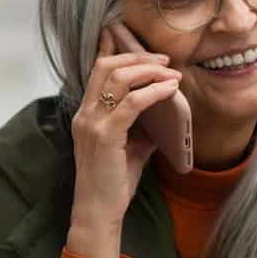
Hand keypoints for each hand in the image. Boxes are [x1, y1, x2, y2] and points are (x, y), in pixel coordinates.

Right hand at [66, 28, 182, 257]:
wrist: (98, 212)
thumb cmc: (112, 183)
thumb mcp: (129, 148)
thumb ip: (141, 126)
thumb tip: (165, 111)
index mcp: (86, 114)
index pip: (97, 71)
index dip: (116, 50)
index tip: (143, 46)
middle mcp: (85, 114)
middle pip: (107, 67)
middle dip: (139, 58)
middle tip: (165, 60)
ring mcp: (92, 124)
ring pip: (118, 79)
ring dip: (149, 71)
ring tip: (171, 74)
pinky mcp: (105, 136)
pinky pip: (132, 103)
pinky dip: (153, 91)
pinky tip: (170, 90)